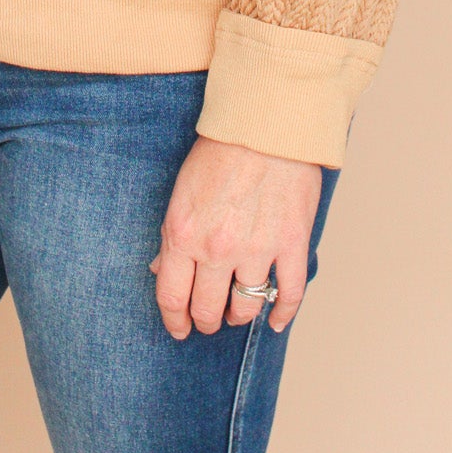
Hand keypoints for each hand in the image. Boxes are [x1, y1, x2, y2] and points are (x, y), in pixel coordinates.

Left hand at [149, 134, 321, 337]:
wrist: (266, 123)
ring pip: (246, 307)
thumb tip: (161, 270)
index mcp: (184, 234)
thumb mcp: (181, 191)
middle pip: (208, 308)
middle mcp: (217, 249)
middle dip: (206, 320)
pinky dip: (282, 312)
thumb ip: (171, 235)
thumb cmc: (221, 149)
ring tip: (238, 313)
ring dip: (240, 315)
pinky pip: (288, 294)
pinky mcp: (291, 244)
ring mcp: (256, 250)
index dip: (174, 320)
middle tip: (209, 320)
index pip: (173, 296)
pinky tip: (275, 320)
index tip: (179, 329)